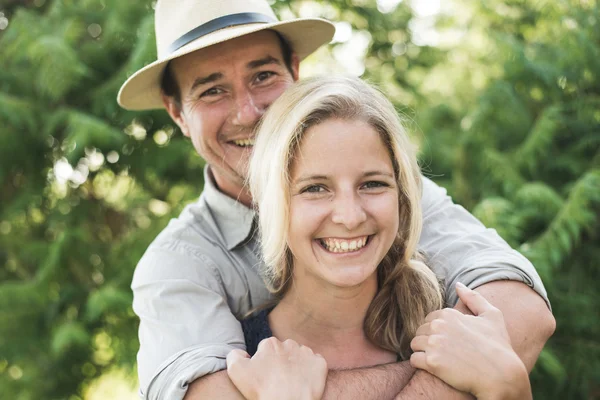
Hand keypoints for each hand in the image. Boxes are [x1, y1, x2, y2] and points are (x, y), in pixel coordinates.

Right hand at [227, 337, 327, 399]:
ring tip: (292, 381)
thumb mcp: (236, 371)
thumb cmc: (262, 390)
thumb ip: (234, 355)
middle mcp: (289, 343)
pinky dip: (311, 370)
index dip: (264, 363)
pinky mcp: (320, 364)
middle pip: (283, 351)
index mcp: (270, 344)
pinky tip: (304, 381)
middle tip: (278, 379)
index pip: (266, 349)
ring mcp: (306, 353)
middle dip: (281, 361)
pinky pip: (315, 363)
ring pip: (299, 355)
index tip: (264, 375)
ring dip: (296, 364)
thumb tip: (241, 353)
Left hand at [409, 282, 530, 399]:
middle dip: (427, 340)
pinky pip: (413, 359)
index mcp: (449, 314)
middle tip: (443, 352)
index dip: (437, 330)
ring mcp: (434, 344)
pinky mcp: (431, 362)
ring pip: (414, 344)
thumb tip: (458, 284)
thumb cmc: (499, 346)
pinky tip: (433, 368)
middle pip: (419, 331)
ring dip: (422, 351)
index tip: (448, 341)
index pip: (429, 319)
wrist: (502, 375)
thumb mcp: (492, 316)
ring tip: (437, 359)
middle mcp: (438, 326)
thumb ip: (473, 298)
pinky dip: (420, 363)